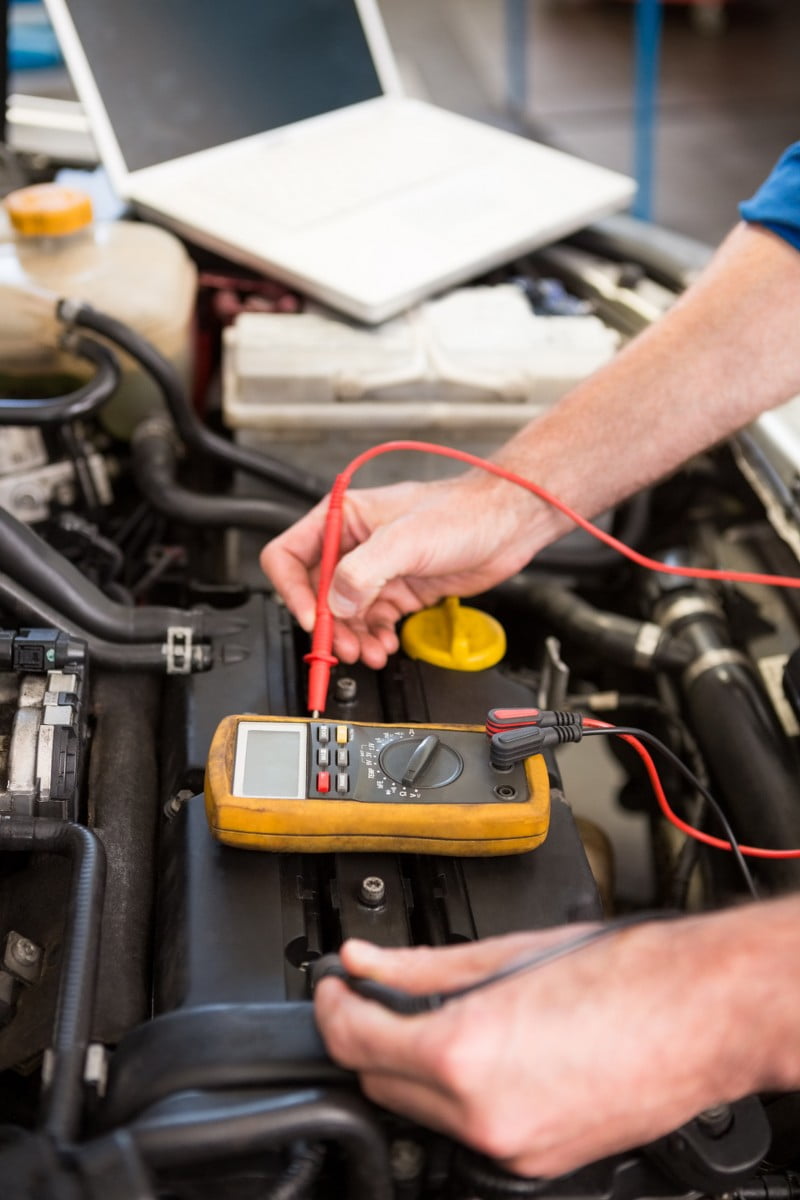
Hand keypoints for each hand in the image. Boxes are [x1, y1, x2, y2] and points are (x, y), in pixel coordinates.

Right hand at [260, 471, 552, 667]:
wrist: (507, 526)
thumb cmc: (463, 513)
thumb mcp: (406, 539)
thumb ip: (364, 571)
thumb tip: (337, 602)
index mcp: (343, 519)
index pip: (290, 556)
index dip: (294, 591)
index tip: (313, 619)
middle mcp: (354, 546)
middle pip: (315, 593)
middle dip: (327, 625)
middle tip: (343, 648)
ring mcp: (376, 571)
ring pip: (344, 615)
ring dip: (352, 639)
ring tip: (369, 653)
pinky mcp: (398, 591)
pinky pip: (372, 623)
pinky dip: (374, 639)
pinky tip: (385, 645)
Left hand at [314, 916, 761, 1177]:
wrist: (702, 1015)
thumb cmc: (626, 976)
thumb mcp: (507, 954)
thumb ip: (422, 964)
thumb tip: (369, 960)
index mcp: (466, 1056)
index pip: (356, 1040)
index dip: (333, 1006)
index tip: (335, 984)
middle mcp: (482, 1116)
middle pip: (380, 1082)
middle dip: (365, 1036)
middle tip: (371, 995)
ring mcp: (512, 1148)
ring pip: (422, 1111)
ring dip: (408, 1066)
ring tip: (426, 1016)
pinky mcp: (539, 1160)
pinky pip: (469, 1129)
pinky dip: (456, 1092)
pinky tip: (476, 1050)